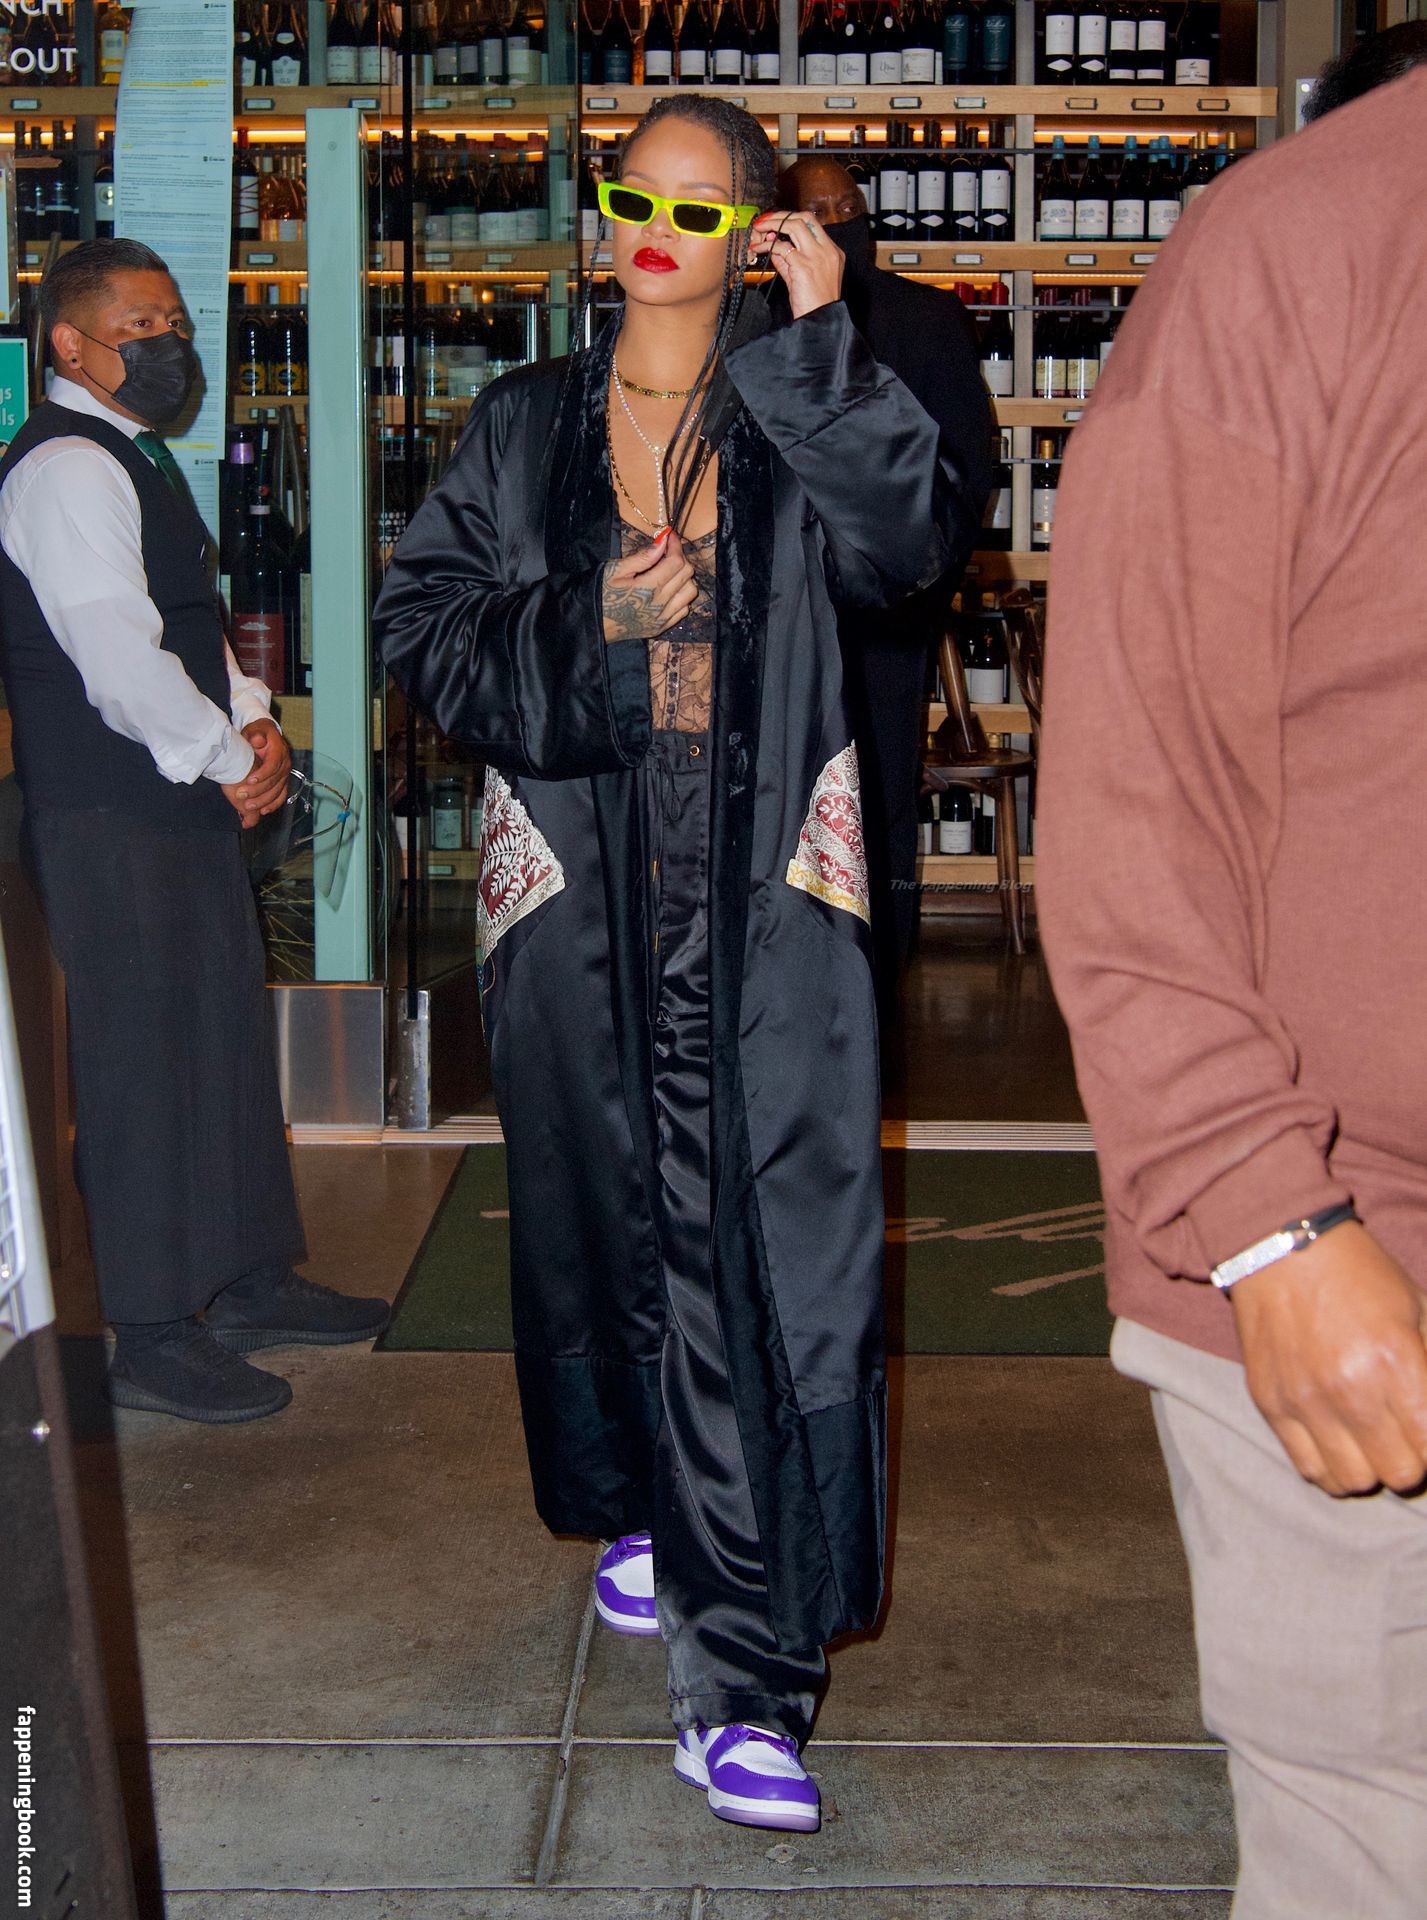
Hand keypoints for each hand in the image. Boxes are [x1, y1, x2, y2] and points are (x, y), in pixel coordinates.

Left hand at [221, 718, 291, 826]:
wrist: (266, 735)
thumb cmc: (257, 733)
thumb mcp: (255, 729)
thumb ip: (256, 734)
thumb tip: (258, 740)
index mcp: (279, 750)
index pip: (273, 765)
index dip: (262, 774)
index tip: (249, 780)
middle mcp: (285, 763)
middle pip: (274, 781)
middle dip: (258, 791)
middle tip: (242, 796)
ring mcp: (285, 774)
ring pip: (278, 791)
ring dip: (263, 800)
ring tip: (248, 806)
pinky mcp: (283, 782)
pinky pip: (282, 795)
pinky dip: (273, 804)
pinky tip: (263, 810)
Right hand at [601, 530, 696, 642]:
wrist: (592, 624)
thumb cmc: (600, 593)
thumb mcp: (615, 570)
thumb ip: (643, 557)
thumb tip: (663, 541)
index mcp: (648, 588)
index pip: (676, 561)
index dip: (675, 544)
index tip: (669, 535)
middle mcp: (660, 605)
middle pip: (687, 574)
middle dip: (680, 557)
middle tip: (666, 552)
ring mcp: (663, 618)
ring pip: (691, 592)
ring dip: (683, 578)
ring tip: (668, 571)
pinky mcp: (662, 627)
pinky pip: (684, 608)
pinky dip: (681, 596)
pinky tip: (667, 589)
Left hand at [748, 211, 844, 319]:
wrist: (820, 321)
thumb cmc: (815, 305)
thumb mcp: (804, 278)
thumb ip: (791, 261)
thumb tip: (774, 246)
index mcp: (833, 252)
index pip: (812, 224)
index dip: (792, 219)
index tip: (776, 222)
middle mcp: (827, 250)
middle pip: (804, 218)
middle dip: (782, 215)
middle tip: (765, 220)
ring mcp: (816, 256)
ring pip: (794, 225)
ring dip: (772, 223)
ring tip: (758, 228)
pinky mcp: (803, 265)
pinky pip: (781, 247)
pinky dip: (766, 245)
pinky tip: (757, 248)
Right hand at [1231, 1222, 1426, 1495]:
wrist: (1281, 1247)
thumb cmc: (1359, 1275)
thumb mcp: (1416, 1309)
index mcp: (1397, 1362)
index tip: (1425, 1426)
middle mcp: (1350, 1390)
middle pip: (1399, 1473)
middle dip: (1411, 1459)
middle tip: (1405, 1435)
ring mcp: (1305, 1401)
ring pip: (1354, 1481)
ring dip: (1370, 1467)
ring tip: (1370, 1442)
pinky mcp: (1271, 1404)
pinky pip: (1309, 1468)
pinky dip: (1330, 1467)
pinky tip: (1338, 1443)